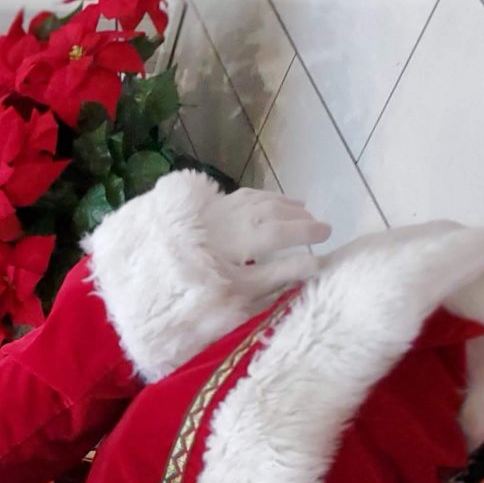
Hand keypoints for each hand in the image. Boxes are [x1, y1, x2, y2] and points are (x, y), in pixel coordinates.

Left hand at [201, 189, 331, 306]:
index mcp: (251, 237)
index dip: (310, 231)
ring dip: (286, 204)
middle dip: (301, 217)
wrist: (154, 262)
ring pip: (264, 200)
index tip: (329, 234)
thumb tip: (315, 265)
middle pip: (279, 212)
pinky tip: (269, 200)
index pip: (289, 231)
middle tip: (318, 226)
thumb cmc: (199, 283)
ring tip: (302, 209)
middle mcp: (241, 216)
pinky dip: (264, 197)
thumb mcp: (241, 287)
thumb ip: (279, 275)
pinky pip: (247, 195)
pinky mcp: (209, 204)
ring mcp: (225, 207)